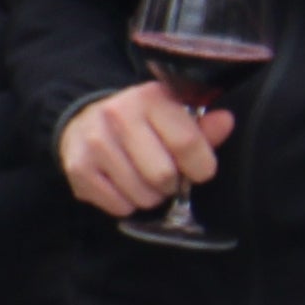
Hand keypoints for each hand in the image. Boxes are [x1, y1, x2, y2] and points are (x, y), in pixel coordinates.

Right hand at [57, 81, 229, 218]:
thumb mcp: (173, 118)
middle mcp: (118, 114)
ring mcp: (95, 142)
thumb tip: (226, 121)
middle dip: (171, 183)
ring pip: (142, 195)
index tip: (197, 169)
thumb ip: (202, 127)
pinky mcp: (78, 167)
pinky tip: (122, 184)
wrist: (85, 122)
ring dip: (149, 195)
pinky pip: (119, 206)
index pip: (187, 143)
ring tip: (142, 178)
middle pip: (164, 175)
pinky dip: (126, 203)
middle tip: (165, 174)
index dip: (201, 166)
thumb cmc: (141, 125)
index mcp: (149, 98)